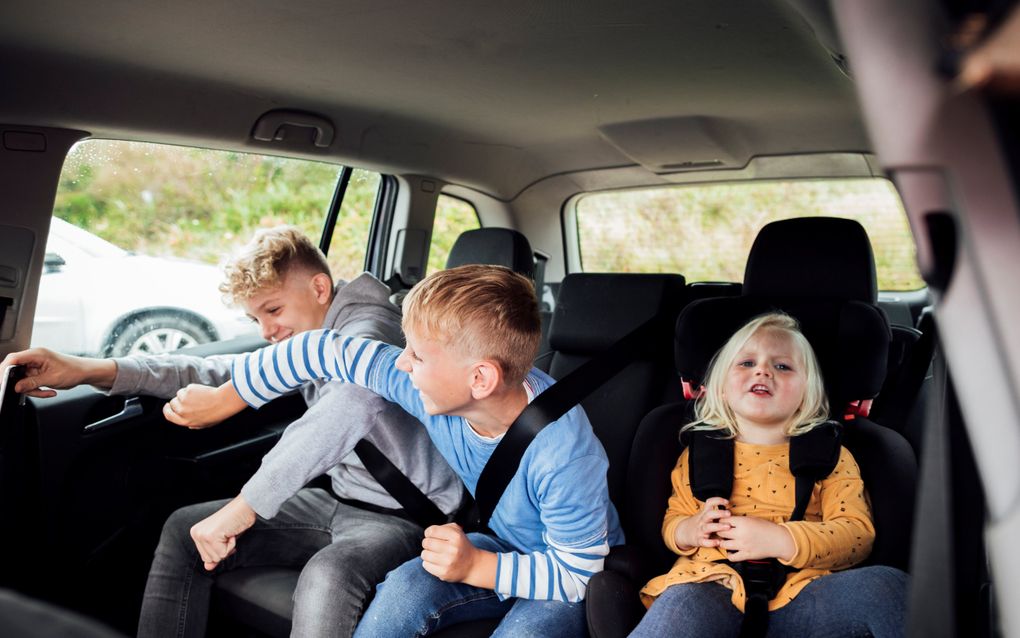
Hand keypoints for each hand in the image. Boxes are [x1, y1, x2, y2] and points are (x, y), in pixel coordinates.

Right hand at [1, 348, 116, 397]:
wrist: (85, 372)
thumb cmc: (73, 370)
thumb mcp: (51, 378)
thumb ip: (32, 383)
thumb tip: (17, 387)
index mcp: (37, 354)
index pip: (13, 359)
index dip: (4, 370)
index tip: (3, 382)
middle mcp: (34, 358)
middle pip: (16, 371)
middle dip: (23, 384)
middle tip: (31, 391)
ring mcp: (35, 365)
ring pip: (23, 380)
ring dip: (32, 389)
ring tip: (45, 391)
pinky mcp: (38, 372)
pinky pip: (30, 383)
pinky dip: (37, 389)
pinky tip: (48, 391)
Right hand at [163, 382, 246, 427]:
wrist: (224, 402)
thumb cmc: (217, 414)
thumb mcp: (204, 424)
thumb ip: (194, 425)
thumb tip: (188, 425)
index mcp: (184, 421)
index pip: (168, 415)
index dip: (167, 410)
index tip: (167, 406)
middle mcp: (181, 411)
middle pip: (172, 403)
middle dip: (178, 401)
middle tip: (188, 399)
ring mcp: (184, 400)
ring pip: (179, 394)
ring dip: (186, 394)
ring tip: (199, 397)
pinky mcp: (188, 390)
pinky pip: (187, 388)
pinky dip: (193, 389)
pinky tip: (202, 392)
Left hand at [190, 495, 256, 570]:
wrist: (244, 507)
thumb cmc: (235, 521)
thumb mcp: (223, 540)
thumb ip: (214, 554)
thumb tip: (208, 568)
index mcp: (196, 533)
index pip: (205, 556)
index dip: (219, 550)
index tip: (225, 536)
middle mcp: (196, 533)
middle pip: (209, 559)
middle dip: (223, 550)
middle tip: (228, 535)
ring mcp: (202, 535)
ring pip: (217, 557)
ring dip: (228, 547)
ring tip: (229, 533)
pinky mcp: (211, 537)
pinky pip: (223, 553)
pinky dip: (232, 545)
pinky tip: (232, 533)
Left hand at [421, 523, 483, 583]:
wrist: (472, 565)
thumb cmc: (461, 546)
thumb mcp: (457, 531)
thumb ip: (443, 527)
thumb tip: (429, 532)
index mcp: (456, 536)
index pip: (431, 531)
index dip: (428, 533)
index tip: (432, 536)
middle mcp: (453, 549)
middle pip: (426, 542)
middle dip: (427, 543)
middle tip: (433, 546)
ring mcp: (448, 562)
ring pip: (424, 554)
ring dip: (427, 554)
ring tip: (435, 554)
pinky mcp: (444, 573)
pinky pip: (426, 565)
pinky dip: (429, 563)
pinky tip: (437, 562)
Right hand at [675, 497, 731, 549]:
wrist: (684, 533)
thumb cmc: (700, 524)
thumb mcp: (704, 515)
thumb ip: (715, 512)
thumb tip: (731, 510)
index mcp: (704, 513)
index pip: (709, 503)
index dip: (718, 500)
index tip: (727, 502)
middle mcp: (702, 521)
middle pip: (709, 514)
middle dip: (719, 513)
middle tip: (729, 513)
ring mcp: (700, 530)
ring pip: (708, 527)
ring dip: (718, 526)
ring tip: (728, 527)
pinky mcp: (699, 540)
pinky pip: (704, 542)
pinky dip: (710, 542)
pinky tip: (718, 542)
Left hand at [716, 515, 795, 561]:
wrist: (778, 540)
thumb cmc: (766, 527)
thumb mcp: (752, 519)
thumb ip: (739, 520)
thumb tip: (725, 520)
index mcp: (743, 522)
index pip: (723, 520)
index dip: (721, 521)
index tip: (721, 522)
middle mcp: (741, 534)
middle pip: (721, 532)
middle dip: (719, 531)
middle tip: (721, 531)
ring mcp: (743, 545)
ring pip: (723, 544)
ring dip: (722, 542)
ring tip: (726, 540)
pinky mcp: (746, 555)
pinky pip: (732, 557)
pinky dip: (729, 554)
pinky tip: (732, 551)